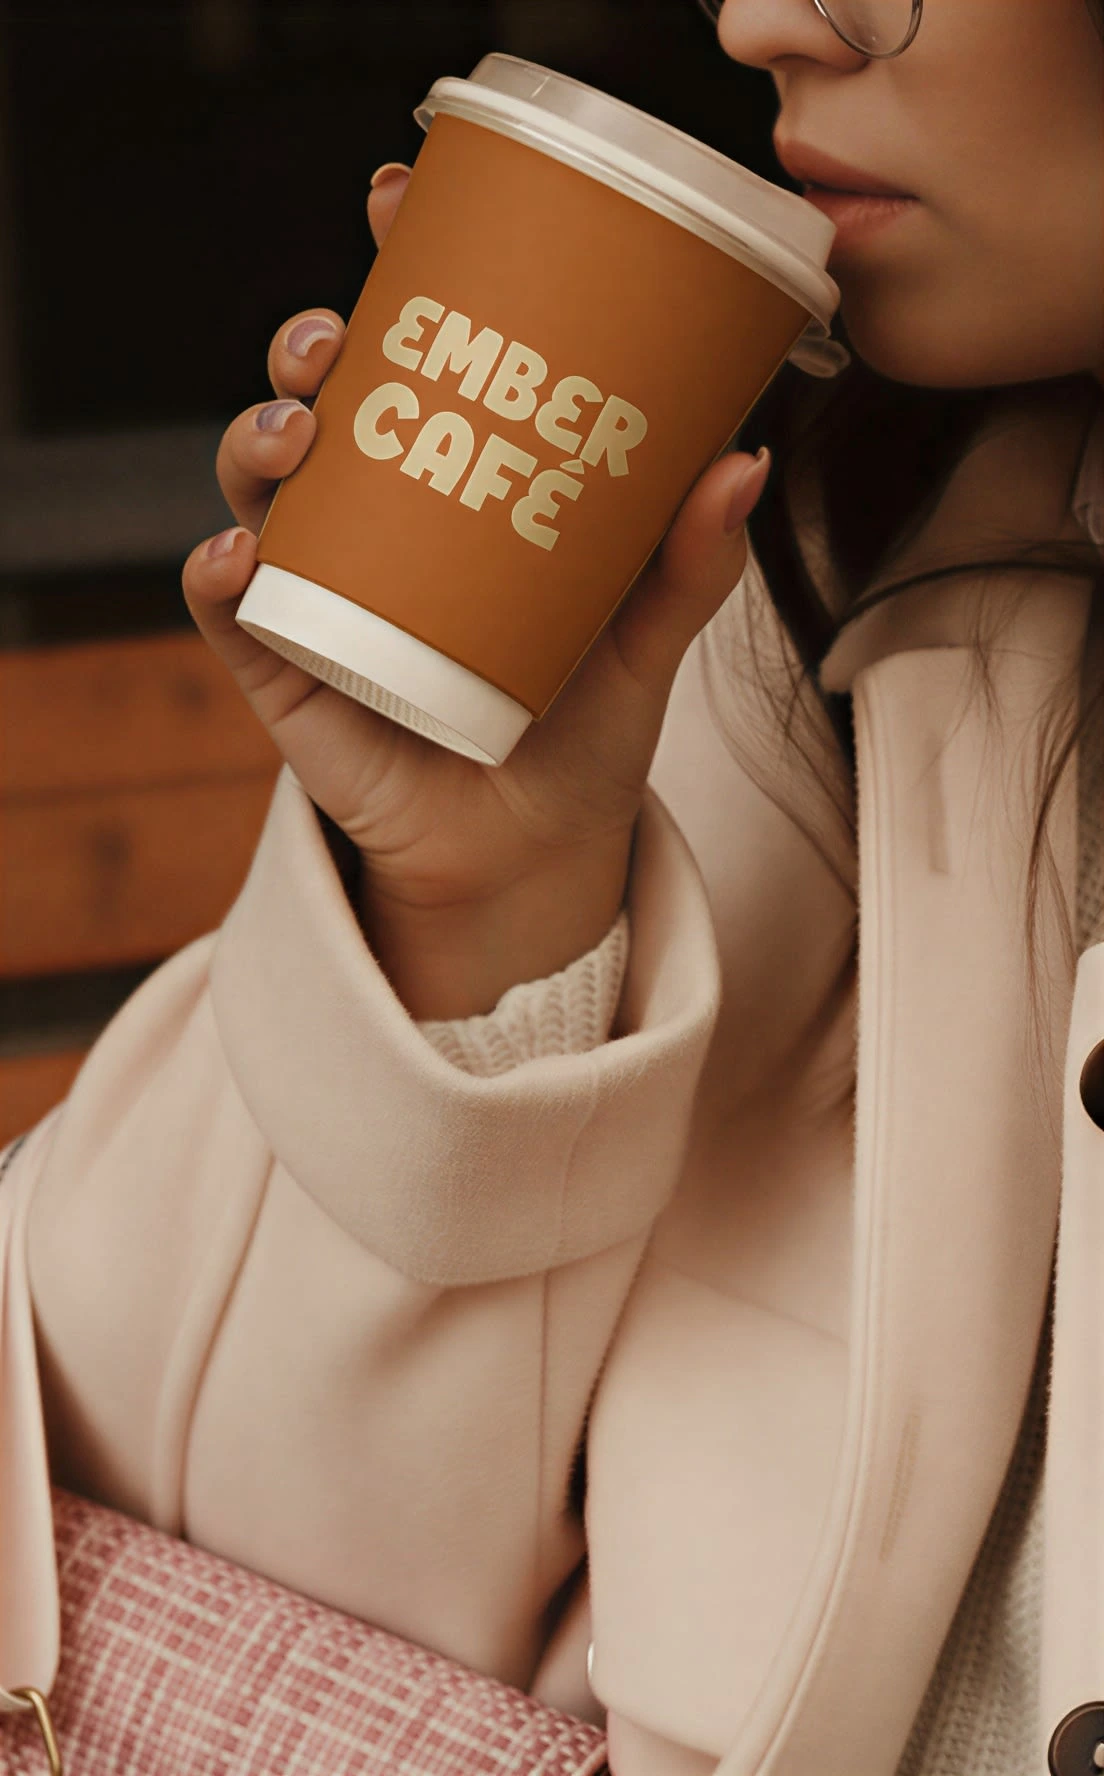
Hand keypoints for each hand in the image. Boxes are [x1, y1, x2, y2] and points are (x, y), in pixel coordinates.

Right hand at [182, 164, 770, 1017]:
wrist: (536, 853)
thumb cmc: (581, 728)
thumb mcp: (645, 634)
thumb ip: (689, 561)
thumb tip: (741, 460)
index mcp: (447, 485)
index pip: (407, 356)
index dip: (390, 271)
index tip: (396, 198)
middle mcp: (373, 525)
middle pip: (317, 405)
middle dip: (310, 347)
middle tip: (344, 336)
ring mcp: (321, 592)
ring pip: (260, 490)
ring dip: (256, 439)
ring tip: (299, 431)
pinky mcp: (290, 674)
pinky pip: (234, 614)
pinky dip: (221, 577)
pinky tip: (243, 554)